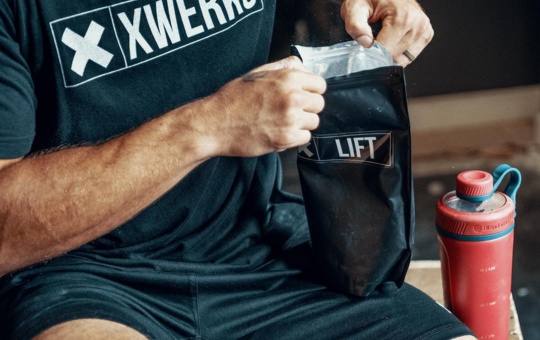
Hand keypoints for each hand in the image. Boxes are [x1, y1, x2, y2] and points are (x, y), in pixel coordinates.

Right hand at [204, 56, 325, 156]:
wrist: (215, 123)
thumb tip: (304, 69)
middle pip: (319, 104)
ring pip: (313, 122)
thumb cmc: (233, 98)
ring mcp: (290, 119)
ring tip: (282, 122)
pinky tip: (279, 132)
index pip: (320, 84)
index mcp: (287, 78)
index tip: (303, 96)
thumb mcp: (257, 73)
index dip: (311, 90)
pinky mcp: (286, 139)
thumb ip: (284, 68)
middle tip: (290, 111)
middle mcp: (292, 97)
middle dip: (307, 108)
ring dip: (301, 124)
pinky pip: (305, 138)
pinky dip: (295, 137)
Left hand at [340, 0, 433, 65]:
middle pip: (394, 57)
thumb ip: (355, 24)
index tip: (364, 46)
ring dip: (389, 54)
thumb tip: (365, 42)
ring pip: (402, 60)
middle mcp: (417, 23)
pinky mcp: (425, 35)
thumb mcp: (355, 7)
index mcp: (403, 17)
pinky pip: (409, 56)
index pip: (386, 51)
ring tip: (383, 37)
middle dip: (380, 53)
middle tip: (372, 39)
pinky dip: (398, 54)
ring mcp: (423, 30)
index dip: (371, 53)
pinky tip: (391, 41)